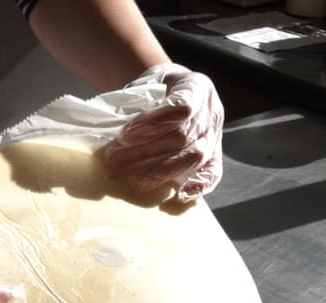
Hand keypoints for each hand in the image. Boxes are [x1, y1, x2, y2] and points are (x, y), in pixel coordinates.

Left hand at [102, 65, 223, 201]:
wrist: (173, 91)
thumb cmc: (156, 90)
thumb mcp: (146, 84)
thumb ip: (135, 104)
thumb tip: (111, 132)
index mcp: (196, 86)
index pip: (180, 107)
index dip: (153, 123)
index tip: (124, 134)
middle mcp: (210, 111)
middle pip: (182, 136)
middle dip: (146, 151)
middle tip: (114, 159)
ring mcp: (214, 135)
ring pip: (193, 156)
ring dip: (160, 171)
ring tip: (133, 180)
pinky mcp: (214, 156)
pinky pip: (213, 172)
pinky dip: (198, 185)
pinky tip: (180, 195)